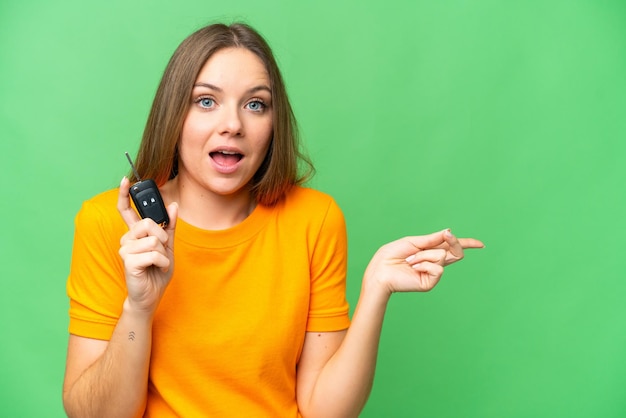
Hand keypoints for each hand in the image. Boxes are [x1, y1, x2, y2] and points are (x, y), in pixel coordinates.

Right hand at [117, 177, 178, 313]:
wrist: (152, 295)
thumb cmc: (157, 271)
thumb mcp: (168, 246)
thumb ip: (169, 227)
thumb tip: (173, 205)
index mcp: (135, 234)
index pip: (126, 210)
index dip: (125, 194)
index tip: (126, 180)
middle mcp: (127, 239)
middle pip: (147, 222)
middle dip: (162, 237)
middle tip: (162, 250)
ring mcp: (125, 250)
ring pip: (154, 240)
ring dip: (164, 254)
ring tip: (158, 263)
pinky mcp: (128, 261)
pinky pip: (154, 254)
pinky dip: (162, 262)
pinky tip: (156, 269)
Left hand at [364, 229, 483, 295]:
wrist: (380, 270)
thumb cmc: (392, 255)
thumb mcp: (413, 242)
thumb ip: (432, 239)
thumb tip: (449, 232)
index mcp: (430, 252)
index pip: (452, 248)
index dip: (466, 244)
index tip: (481, 245)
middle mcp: (434, 263)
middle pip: (456, 252)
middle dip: (454, 241)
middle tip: (447, 235)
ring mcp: (433, 273)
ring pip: (442, 256)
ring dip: (424, 254)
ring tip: (410, 259)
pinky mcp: (430, 282)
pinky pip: (438, 267)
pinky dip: (424, 263)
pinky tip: (413, 267)